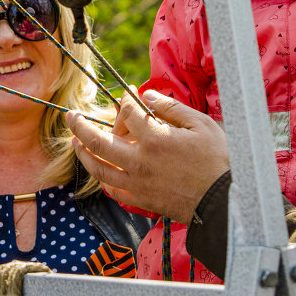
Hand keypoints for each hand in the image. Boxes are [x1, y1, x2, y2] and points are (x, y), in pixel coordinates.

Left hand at [66, 90, 229, 220]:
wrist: (224, 202)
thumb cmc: (218, 160)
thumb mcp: (201, 124)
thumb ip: (171, 108)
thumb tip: (147, 96)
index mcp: (155, 139)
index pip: (127, 112)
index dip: (125, 99)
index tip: (128, 93)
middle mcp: (140, 161)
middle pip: (98, 141)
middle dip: (81, 125)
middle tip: (70, 116)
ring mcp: (138, 183)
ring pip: (99, 168)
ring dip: (83, 153)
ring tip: (74, 142)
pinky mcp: (142, 200)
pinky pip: (113, 190)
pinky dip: (102, 179)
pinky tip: (99, 170)